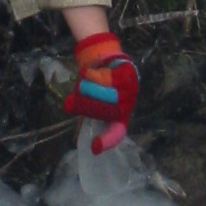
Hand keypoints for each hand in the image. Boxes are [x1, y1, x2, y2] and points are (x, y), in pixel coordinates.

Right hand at [63, 32, 138, 153]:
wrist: (105, 59)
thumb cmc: (98, 85)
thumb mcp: (92, 103)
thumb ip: (87, 117)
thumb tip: (76, 138)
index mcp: (120, 116)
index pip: (118, 132)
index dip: (107, 141)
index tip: (94, 146)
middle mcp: (127, 105)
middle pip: (106, 111)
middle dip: (87, 104)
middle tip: (76, 97)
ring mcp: (129, 89)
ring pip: (105, 95)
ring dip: (88, 88)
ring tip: (82, 82)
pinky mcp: (127, 73)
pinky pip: (105, 78)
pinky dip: (92, 75)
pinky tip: (88, 72)